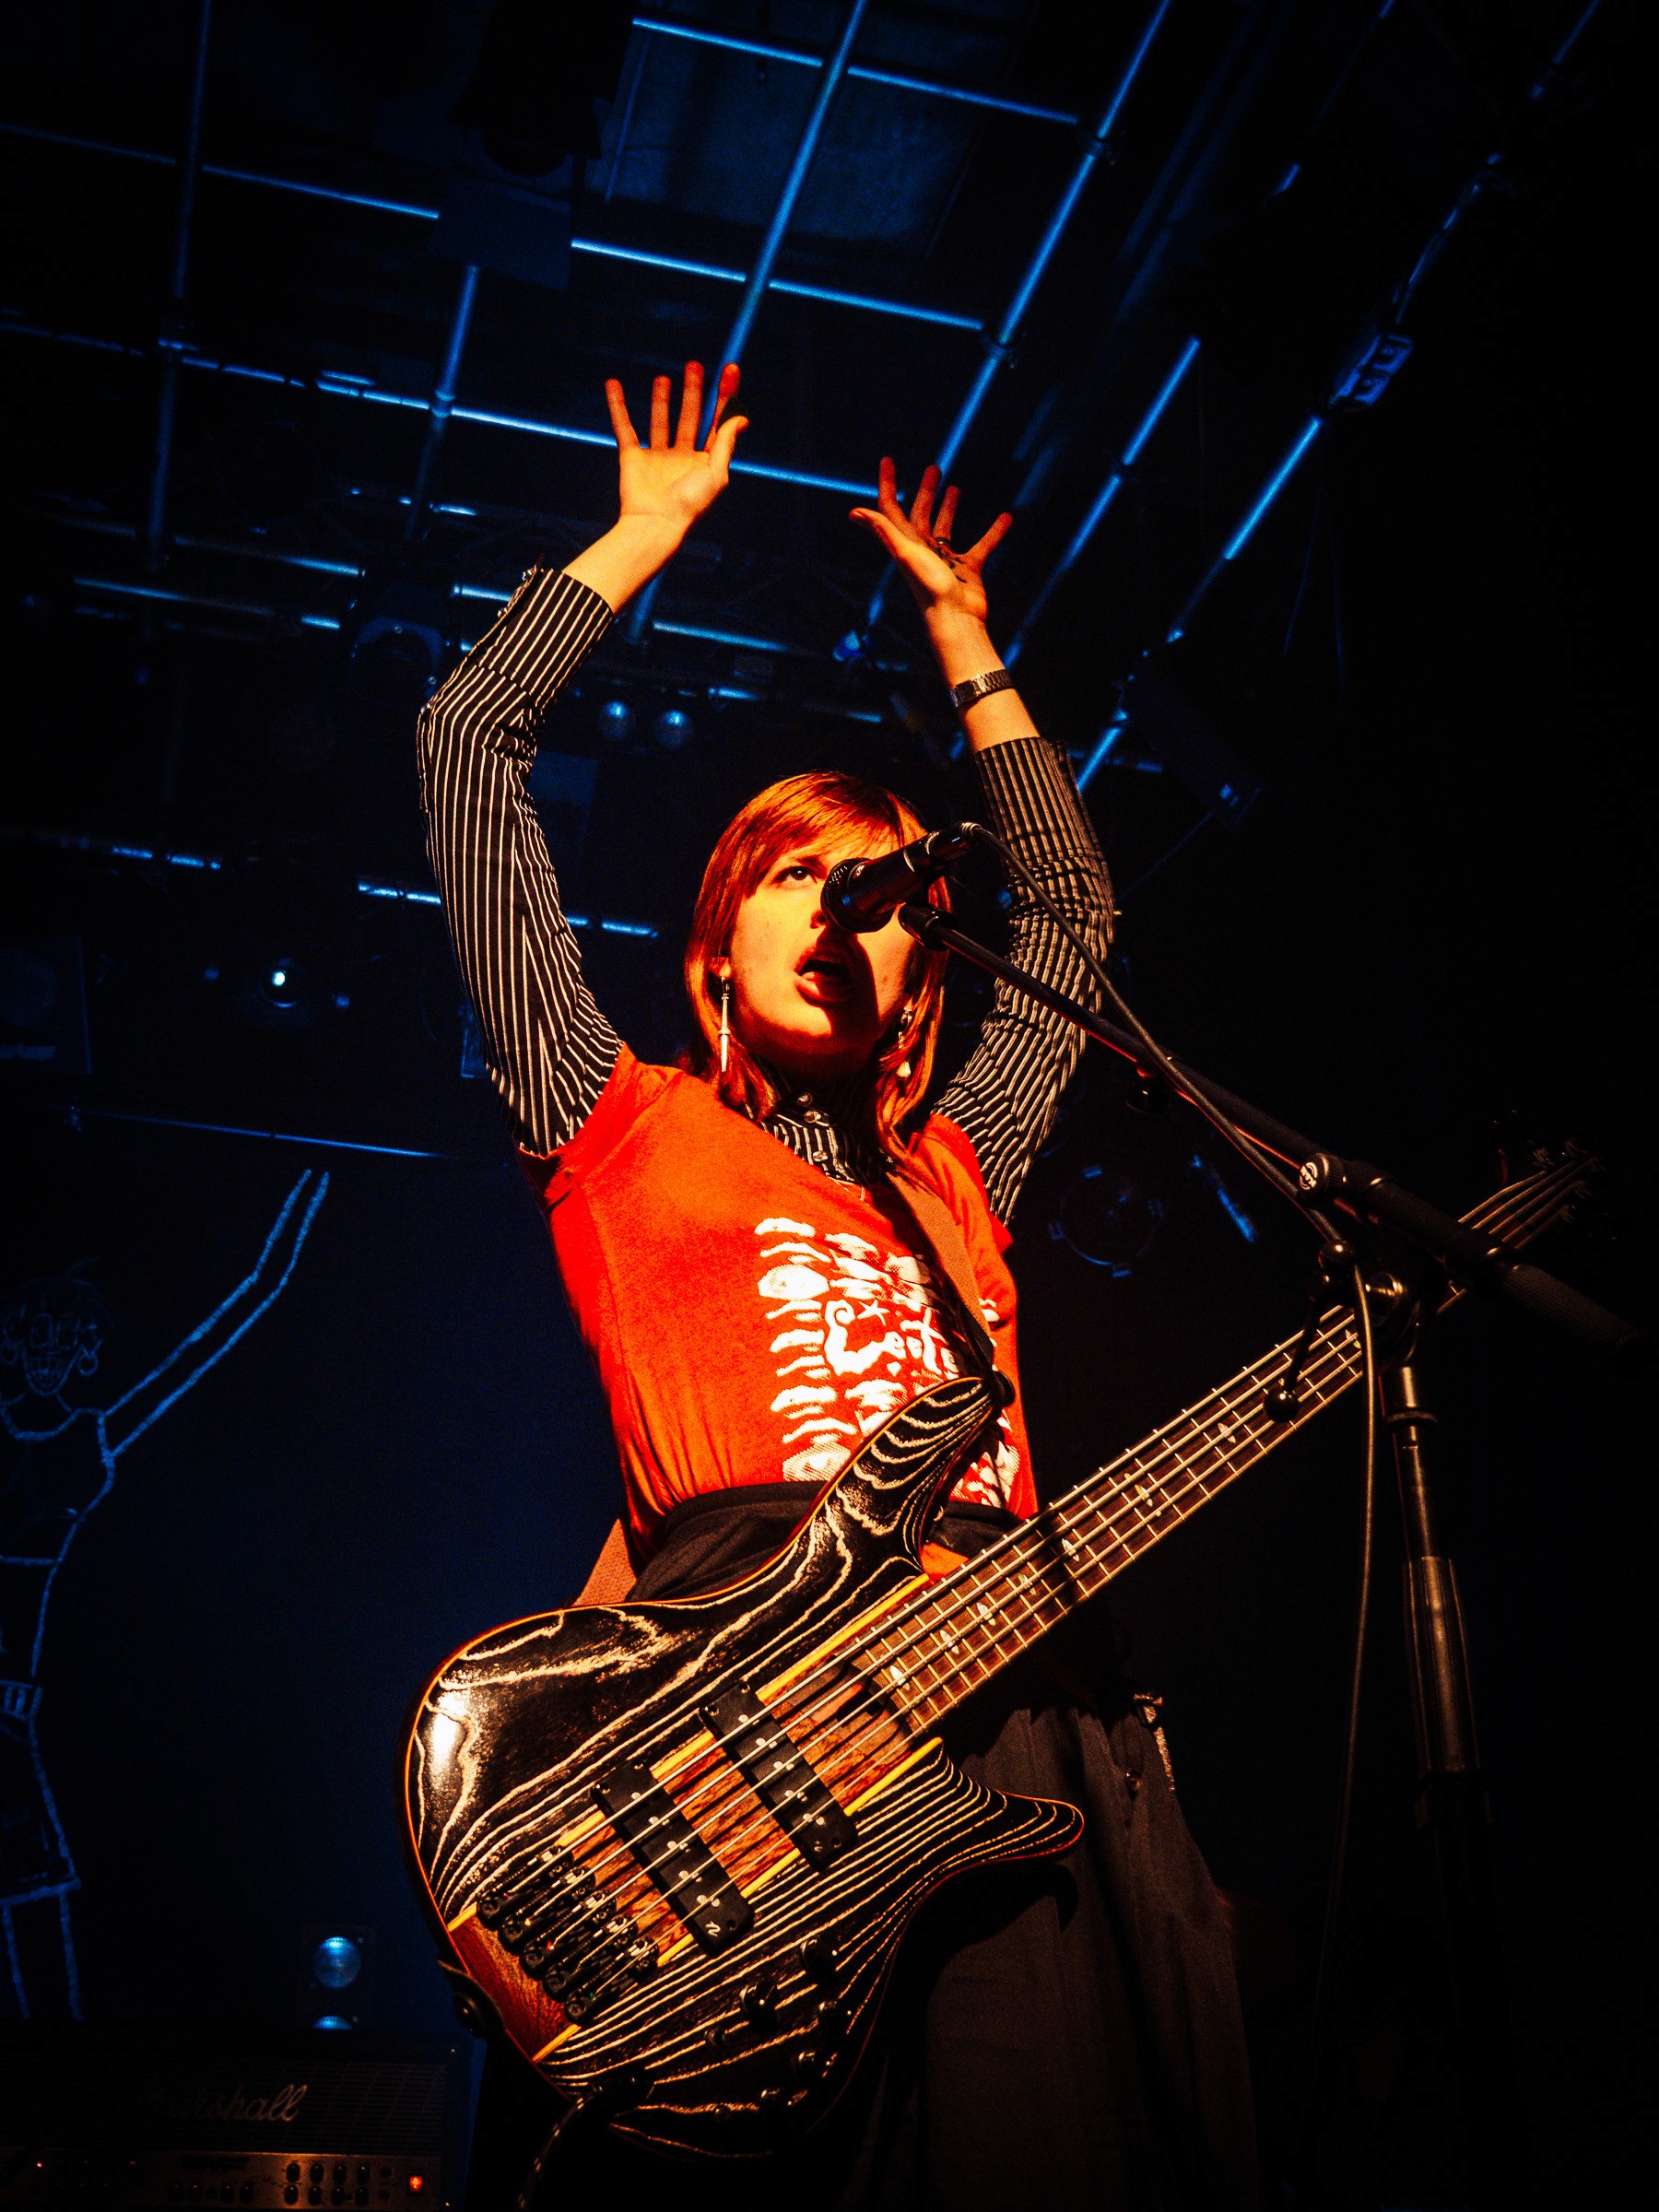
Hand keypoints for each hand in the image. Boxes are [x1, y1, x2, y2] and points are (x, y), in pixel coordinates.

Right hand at [564, 362, 747, 610]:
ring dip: (662, 399)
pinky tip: (614, 385)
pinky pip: (624, 427)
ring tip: (663, 378)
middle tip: (694, 365)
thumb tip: (741, 417)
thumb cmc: (690, 505)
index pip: (718, 420)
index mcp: (706, 460)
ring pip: (660, 420)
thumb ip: (725, 443)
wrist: (655, 525)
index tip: (729, 368)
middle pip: (690, 415)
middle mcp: (683, 456)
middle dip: (694, 390)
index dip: (725, 395)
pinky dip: (618, 406)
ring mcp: (657, 456)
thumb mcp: (716, 473)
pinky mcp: (633, 457)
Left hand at [849, 459, 1011, 630]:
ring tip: (956, 487)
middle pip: (920, 513)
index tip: (888, 460)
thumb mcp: (906, 554)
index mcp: (906, 543)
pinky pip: (981, 545)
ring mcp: (945, 559)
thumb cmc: (930, 588)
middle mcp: (922, 550)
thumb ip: (884, 531)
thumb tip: (854, 512)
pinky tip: (1006, 518)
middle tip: (934, 469)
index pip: (891, 508)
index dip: (888, 484)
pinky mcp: (967, 569)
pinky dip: (993, 532)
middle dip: (925, 490)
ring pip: (946, 527)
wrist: (956, 620)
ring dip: (949, 507)